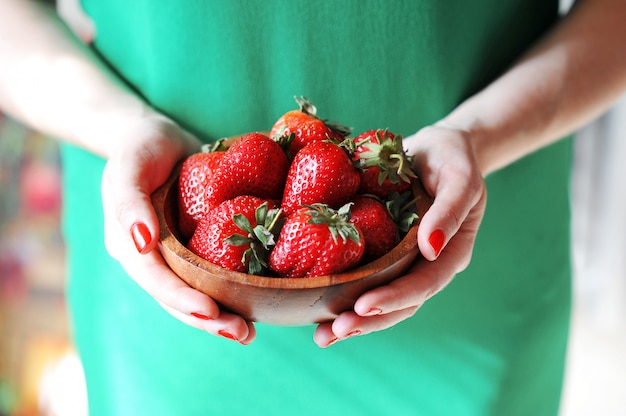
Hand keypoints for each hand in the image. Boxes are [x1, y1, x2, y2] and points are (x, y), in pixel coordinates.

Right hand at [100, 113, 256, 343]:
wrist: (159, 138)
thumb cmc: (140, 147)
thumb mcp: (129, 165)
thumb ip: (129, 202)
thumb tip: (140, 244)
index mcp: (129, 246)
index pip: (156, 280)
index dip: (182, 299)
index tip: (213, 311)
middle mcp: (151, 259)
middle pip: (177, 298)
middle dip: (208, 319)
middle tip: (242, 334)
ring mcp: (174, 256)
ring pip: (196, 293)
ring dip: (221, 315)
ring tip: (250, 332)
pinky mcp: (196, 248)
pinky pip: (212, 274)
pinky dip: (231, 290)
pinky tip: (257, 303)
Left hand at [313, 124, 486, 346]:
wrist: (436, 150)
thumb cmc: (452, 160)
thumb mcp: (460, 178)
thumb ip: (450, 211)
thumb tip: (431, 249)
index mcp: (449, 254)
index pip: (423, 285)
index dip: (394, 298)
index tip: (363, 305)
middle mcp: (425, 265)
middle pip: (399, 304)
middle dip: (367, 321)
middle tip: (333, 332)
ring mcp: (402, 261)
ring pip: (380, 297)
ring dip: (353, 318)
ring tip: (322, 336)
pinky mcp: (382, 251)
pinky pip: (364, 276)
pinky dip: (343, 292)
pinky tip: (316, 305)